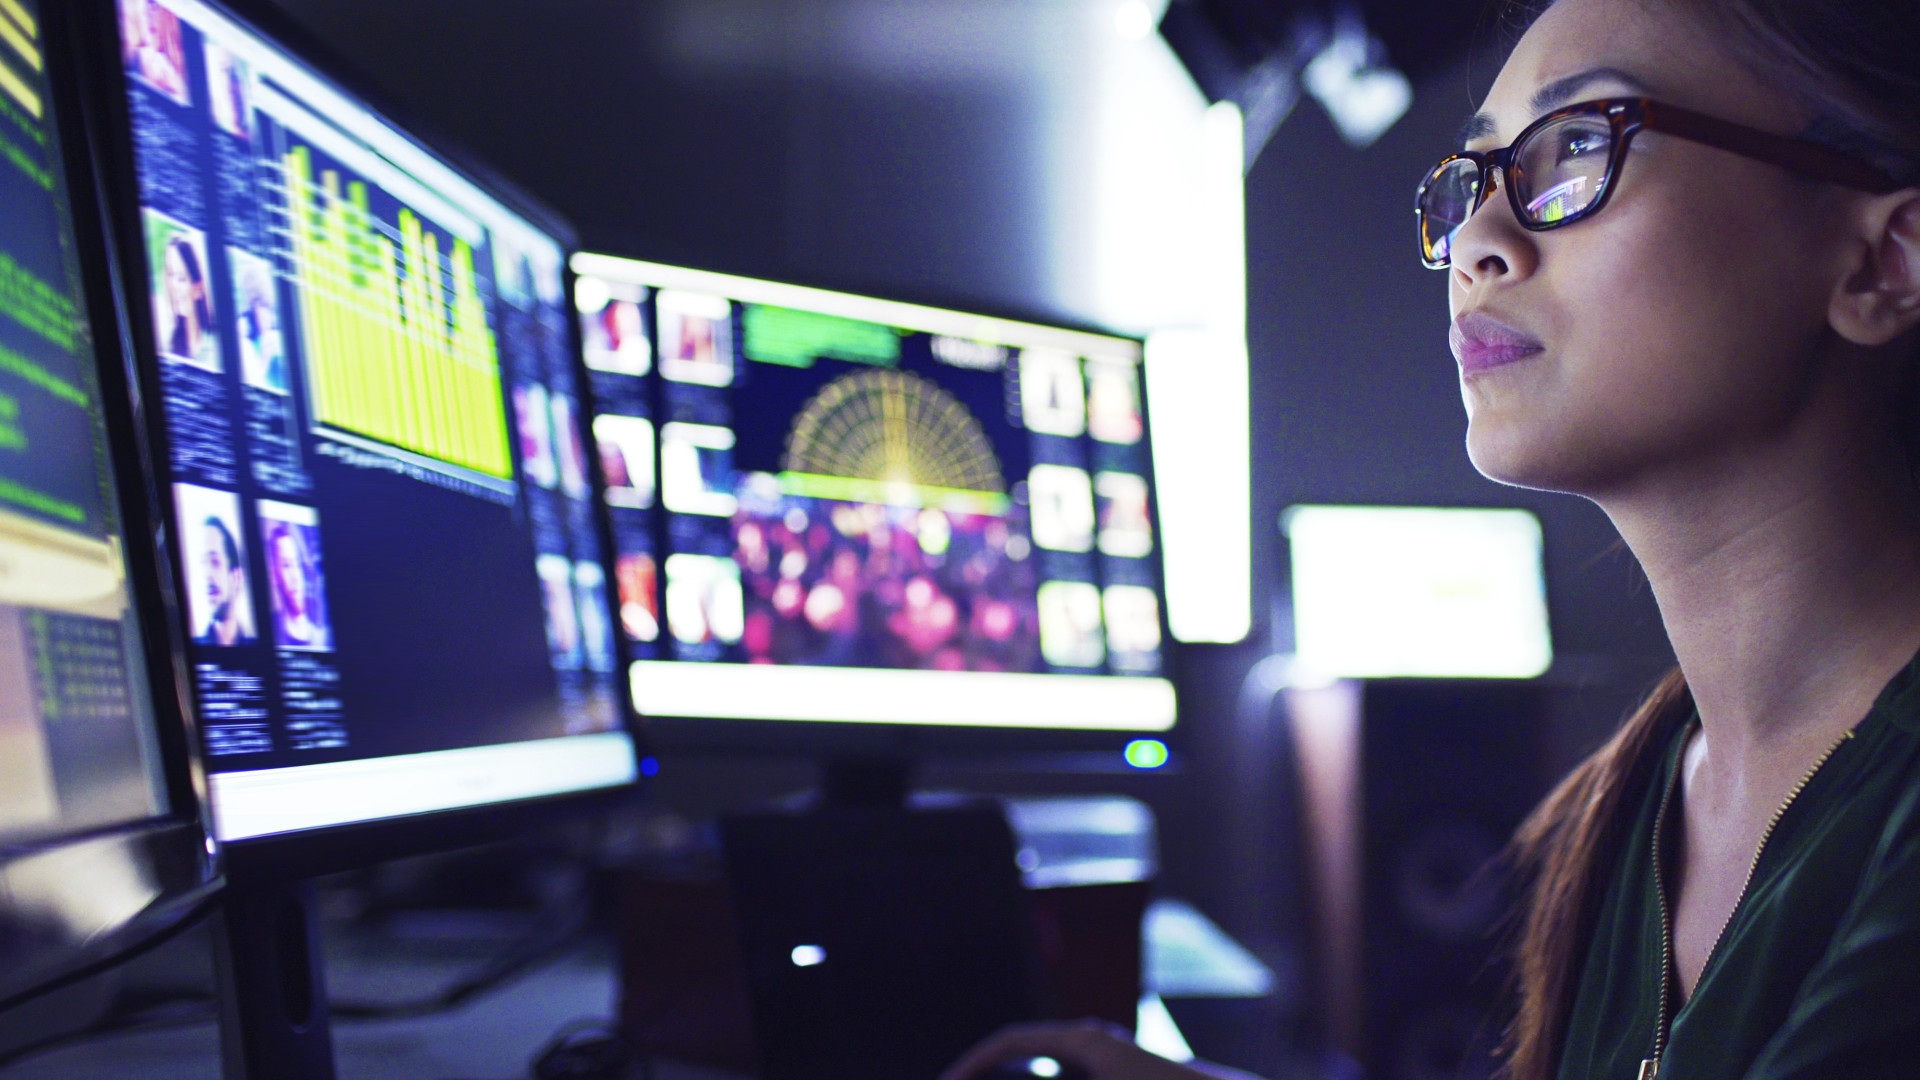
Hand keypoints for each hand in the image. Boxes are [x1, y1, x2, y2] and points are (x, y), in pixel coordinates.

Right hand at [938, 1020, 1264, 1079]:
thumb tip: (1007, 1059)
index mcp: (1082, 1040)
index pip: (1009, 1041)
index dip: (973, 1063)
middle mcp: (1091, 1041)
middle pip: (1022, 1053)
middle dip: (989, 1074)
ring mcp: (1105, 1058)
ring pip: (1045, 1068)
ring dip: (1018, 1079)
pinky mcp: (1115, 1074)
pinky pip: (1065, 1077)